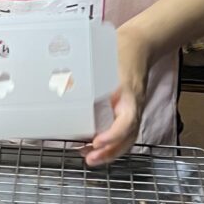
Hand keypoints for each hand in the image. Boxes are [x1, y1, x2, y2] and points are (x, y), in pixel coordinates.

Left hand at [82, 26, 149, 165]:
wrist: (141, 45)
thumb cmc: (121, 50)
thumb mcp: (104, 58)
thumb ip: (87, 70)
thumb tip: (62, 82)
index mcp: (130, 95)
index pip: (127, 121)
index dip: (113, 135)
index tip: (98, 141)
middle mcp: (133, 106)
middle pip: (128, 137)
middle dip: (110, 152)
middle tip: (90, 158)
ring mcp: (133, 110)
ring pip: (127, 138)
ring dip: (110, 152)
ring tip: (90, 158)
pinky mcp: (127, 111)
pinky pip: (123, 132)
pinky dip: (111, 144)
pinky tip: (94, 147)